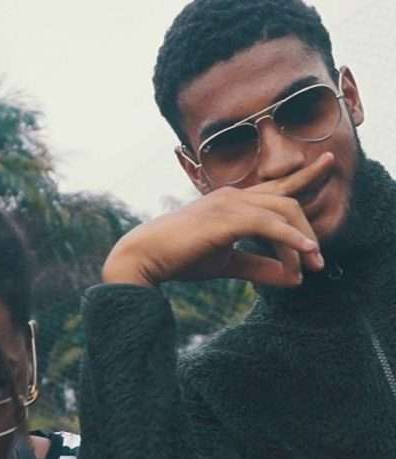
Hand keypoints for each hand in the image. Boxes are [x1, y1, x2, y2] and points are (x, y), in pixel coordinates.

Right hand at [103, 153, 333, 287]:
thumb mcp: (226, 264)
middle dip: (309, 227)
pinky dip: (290, 239)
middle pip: (287, 199)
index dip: (303, 177)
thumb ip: (259, 268)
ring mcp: (228, 204)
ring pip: (282, 211)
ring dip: (302, 240)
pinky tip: (306, 252)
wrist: (145, 257)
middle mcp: (233, 196)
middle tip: (319, 260)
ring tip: (313, 266)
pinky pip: (268, 224)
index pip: (275, 188)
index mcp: (232, 203)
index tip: (327, 165)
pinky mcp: (225, 218)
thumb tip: (294, 279)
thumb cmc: (180, 258)